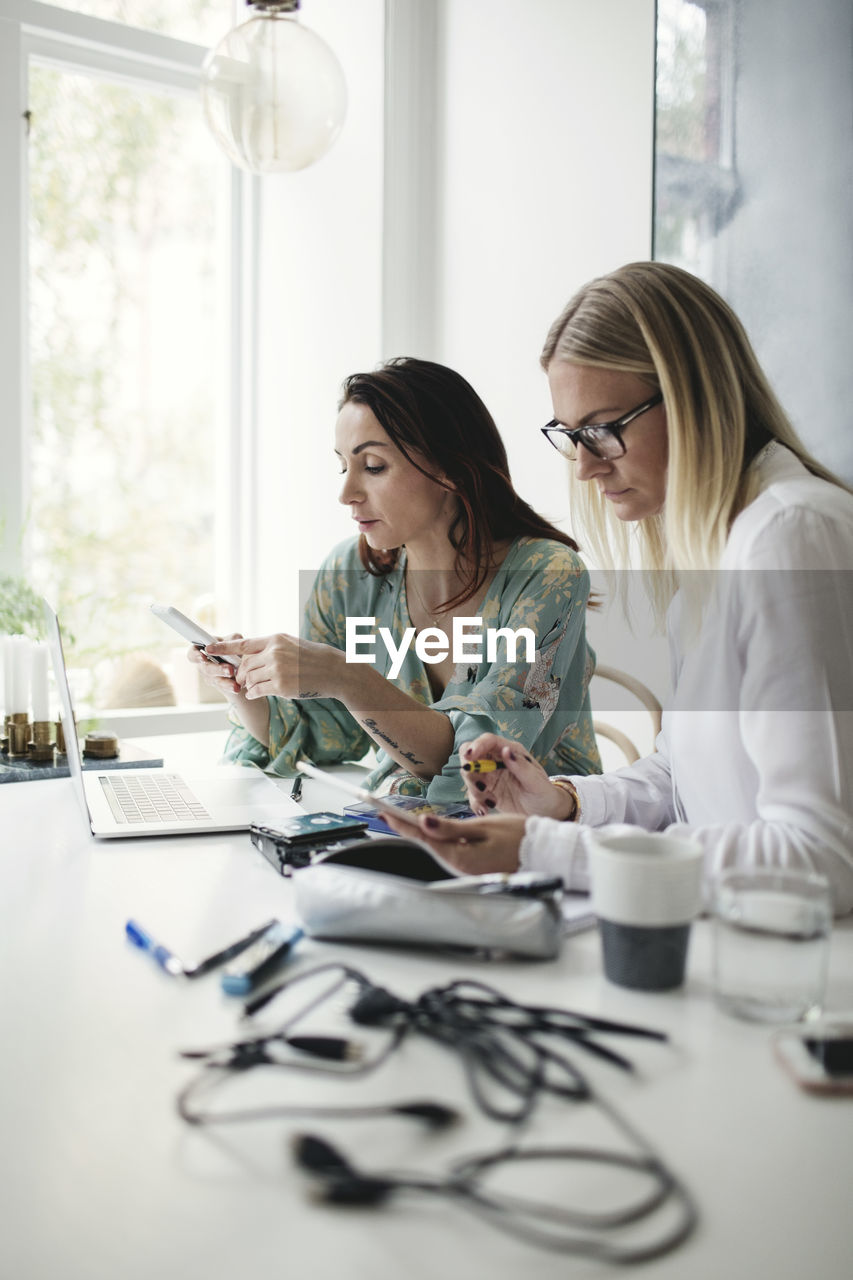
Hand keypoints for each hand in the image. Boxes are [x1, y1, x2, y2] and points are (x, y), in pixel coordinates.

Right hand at [186, 633, 242, 699]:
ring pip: (215, 680)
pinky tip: (238, 688)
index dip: (196, 656)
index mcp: (201, 650)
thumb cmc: (232, 647)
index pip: (192, 654)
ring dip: (225, 682)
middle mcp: (203, 665)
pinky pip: (223, 688)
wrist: (242, 663)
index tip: (203, 657)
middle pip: (206, 669)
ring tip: (235, 684)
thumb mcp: (233, 640)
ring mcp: (210, 677)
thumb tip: (230, 641)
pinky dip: (231, 688)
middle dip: (218, 669)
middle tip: (230, 670)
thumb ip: (231, 639)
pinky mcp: (219, 685)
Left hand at [205, 633, 344, 700]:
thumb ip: (270, 647)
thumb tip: (249, 653)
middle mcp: (274, 653)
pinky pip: (257, 691)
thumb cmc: (313, 657)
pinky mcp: (281, 687)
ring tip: (253, 686)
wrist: (334, 671)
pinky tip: (256, 693)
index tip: (207, 648)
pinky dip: (253, 693)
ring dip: (247, 684)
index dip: (223, 647)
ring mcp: (277, 670)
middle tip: (240, 679)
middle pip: (244, 665)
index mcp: (275, 639)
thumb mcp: (290, 644)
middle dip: (239, 674)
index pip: (243, 644)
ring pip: (249, 679)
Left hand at [384, 810, 526, 875]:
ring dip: (420, 833)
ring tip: (400, 818)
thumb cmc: (518, 836)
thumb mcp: (483, 826)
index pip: (423, 837)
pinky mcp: (471, 867)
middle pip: (426, 843)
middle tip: (385, 812)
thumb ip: (451, 828)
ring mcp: (464, 869)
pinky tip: (428, 829)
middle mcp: (459, 867)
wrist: (543, 852)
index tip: (383, 812)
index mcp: (460, 857)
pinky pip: (448, 851)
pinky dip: (436, 839)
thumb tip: (424, 823)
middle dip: (406, 827)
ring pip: (436, 847)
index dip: (401, 823)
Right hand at [459, 735, 573, 818]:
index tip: (470, 756)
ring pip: (469, 776)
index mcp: (510, 752)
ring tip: (491, 802)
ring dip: (474, 789)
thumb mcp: (536, 781)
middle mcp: (496, 761)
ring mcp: (489, 777)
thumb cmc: (544, 793)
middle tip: (480, 785)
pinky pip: (472, 795)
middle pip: (471, 755)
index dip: (477, 745)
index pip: (488, 741)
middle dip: (470, 768)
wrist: (545, 812)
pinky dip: (475, 803)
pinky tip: (485, 810)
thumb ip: (521, 766)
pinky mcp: (486, 793)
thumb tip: (505, 751)